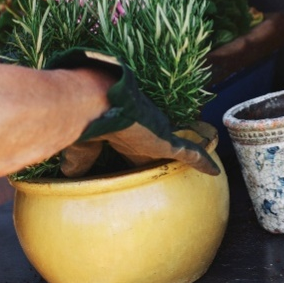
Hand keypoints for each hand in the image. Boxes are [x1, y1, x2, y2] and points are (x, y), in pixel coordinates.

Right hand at [45, 49, 220, 177]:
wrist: (92, 105)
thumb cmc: (83, 125)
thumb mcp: (80, 149)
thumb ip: (79, 163)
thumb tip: (69, 177)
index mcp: (123, 130)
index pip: (134, 141)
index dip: (138, 147)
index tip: (138, 153)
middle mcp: (143, 129)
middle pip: (159, 140)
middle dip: (166, 145)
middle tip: (173, 151)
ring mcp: (157, 133)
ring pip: (180, 142)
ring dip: (192, 146)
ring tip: (205, 149)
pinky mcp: (166, 142)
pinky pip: (190, 153)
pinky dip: (201, 162)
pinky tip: (215, 171)